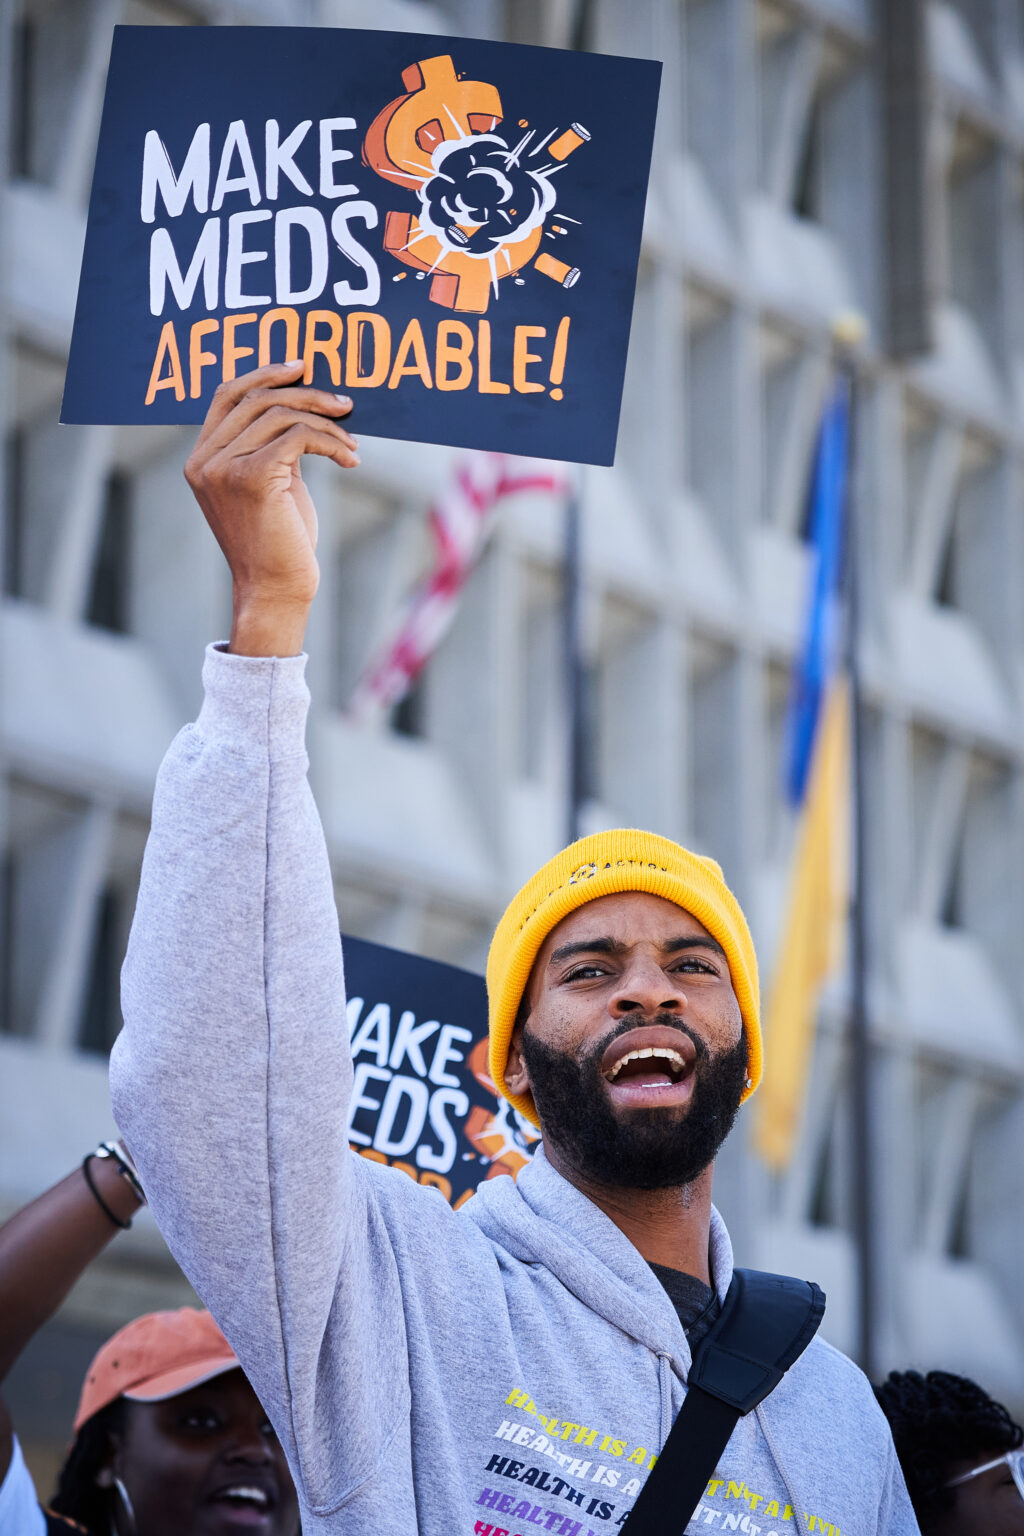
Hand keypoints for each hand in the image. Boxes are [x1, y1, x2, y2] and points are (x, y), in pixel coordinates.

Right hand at [184, 360, 358, 655]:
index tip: (302, 367)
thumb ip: (271, 446)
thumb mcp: (270, 484)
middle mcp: (204, 459)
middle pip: (258, 397)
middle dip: (307, 393)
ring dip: (327, 423)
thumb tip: (302, 405)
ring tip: (353, 442)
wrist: (276, 590)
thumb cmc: (279, 543)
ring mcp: (222, 467)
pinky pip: (297, 436)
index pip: (227, 394)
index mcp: (201, 458)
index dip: (265, 373)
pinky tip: (350, 459)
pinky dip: (331, 442)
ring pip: (281, 414)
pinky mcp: (251, 477)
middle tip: (345, 403)